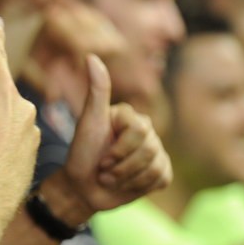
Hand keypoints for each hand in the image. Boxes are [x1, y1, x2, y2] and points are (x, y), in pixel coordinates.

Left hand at [53, 55, 171, 216]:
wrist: (83, 188)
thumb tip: (91, 56)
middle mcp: (146, 130)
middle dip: (121, 167)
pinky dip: (139, 186)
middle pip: (149, 150)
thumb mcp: (88, 123)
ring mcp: (157, 151)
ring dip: (127, 179)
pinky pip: (161, 178)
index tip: (100, 157)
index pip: (139, 131)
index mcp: (130, 116)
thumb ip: (96, 91)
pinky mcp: (161, 171)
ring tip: (111, 178)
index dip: (119, 150)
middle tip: (104, 170)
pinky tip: (125, 184)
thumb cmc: (82, 154)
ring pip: (155, 167)